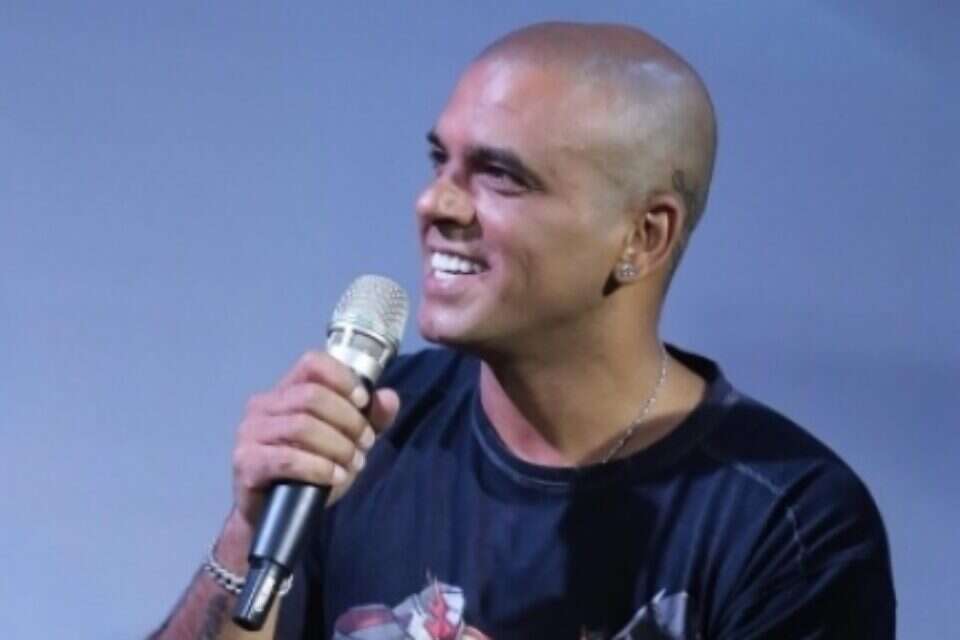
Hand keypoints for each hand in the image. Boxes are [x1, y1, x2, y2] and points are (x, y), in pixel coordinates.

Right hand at [231, 351, 399, 528]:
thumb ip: (371, 418)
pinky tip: (335, 477)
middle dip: (348, 420)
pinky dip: (319, 467)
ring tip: (354, 463)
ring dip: (337, 445)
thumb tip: (389, 398)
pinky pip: (287, 459)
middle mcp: (263, 404)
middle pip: (311, 396)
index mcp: (286, 390)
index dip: (342, 378)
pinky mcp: (247, 462)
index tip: (364, 402)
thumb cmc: (310, 470)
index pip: (312, 363)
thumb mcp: (348, 440)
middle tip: (366, 444)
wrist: (276, 512)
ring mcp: (250, 432)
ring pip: (302, 425)